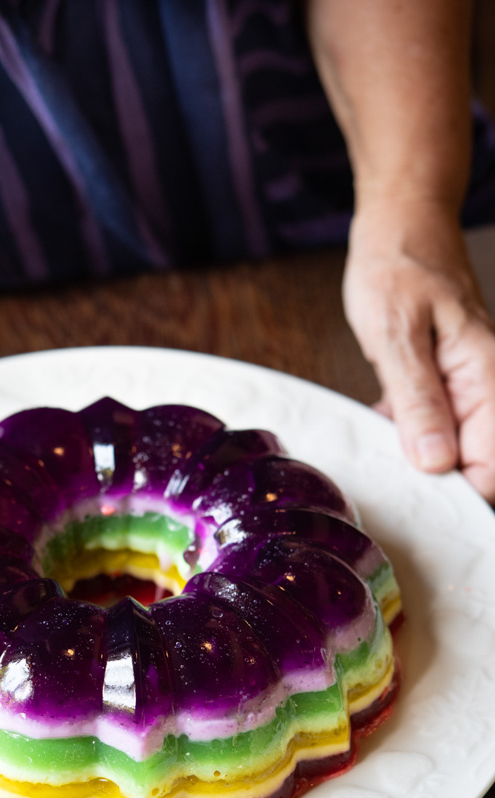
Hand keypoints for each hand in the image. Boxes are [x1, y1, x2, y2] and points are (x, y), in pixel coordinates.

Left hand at [343, 197, 494, 503]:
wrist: (402, 225)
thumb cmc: (398, 266)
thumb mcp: (397, 334)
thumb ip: (417, 401)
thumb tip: (435, 461)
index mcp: (489, 380)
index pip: (492, 469)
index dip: (458, 494)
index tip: (418, 504)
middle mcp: (490, 389)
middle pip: (480, 468)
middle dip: (437, 486)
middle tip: (393, 484)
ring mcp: (472, 390)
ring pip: (456, 454)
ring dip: (419, 463)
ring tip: (383, 456)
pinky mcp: (450, 388)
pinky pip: (438, 430)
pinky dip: (410, 437)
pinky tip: (382, 427)